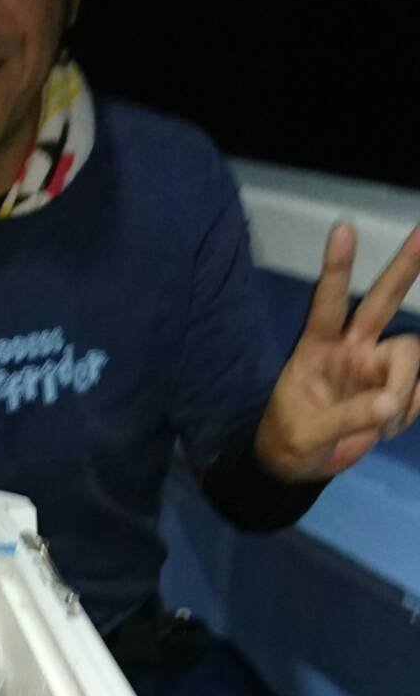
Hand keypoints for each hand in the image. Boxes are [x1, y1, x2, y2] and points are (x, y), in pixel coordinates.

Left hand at [255, 222, 419, 480]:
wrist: (299, 467)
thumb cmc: (290, 440)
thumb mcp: (305, 435)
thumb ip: (346, 418)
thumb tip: (392, 404)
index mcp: (317, 347)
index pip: (327, 302)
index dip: (337, 268)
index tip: (342, 228)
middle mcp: (351, 348)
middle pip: (382, 301)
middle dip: (404, 268)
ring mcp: (376, 367)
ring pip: (410, 352)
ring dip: (406, 387)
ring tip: (383, 426)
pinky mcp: (395, 391)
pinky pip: (419, 391)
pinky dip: (411, 410)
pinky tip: (388, 429)